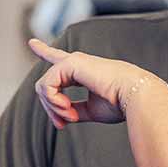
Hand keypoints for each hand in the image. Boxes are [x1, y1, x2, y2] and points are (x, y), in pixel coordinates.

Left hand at [27, 38, 158, 127]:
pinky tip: (67, 108)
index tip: (31, 42)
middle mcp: (77, 62)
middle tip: (63, 124)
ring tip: (69, 116)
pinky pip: (47, 85)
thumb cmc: (121, 104)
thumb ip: (76, 109)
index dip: (44, 51)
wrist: (136, 97)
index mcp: (84, 71)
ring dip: (52, 107)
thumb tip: (62, 116)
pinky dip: (53, 101)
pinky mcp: (70, 63)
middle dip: (50, 108)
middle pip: (47, 85)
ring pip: (43, 86)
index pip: (60, 60)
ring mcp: (73, 60)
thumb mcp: (92, 110)